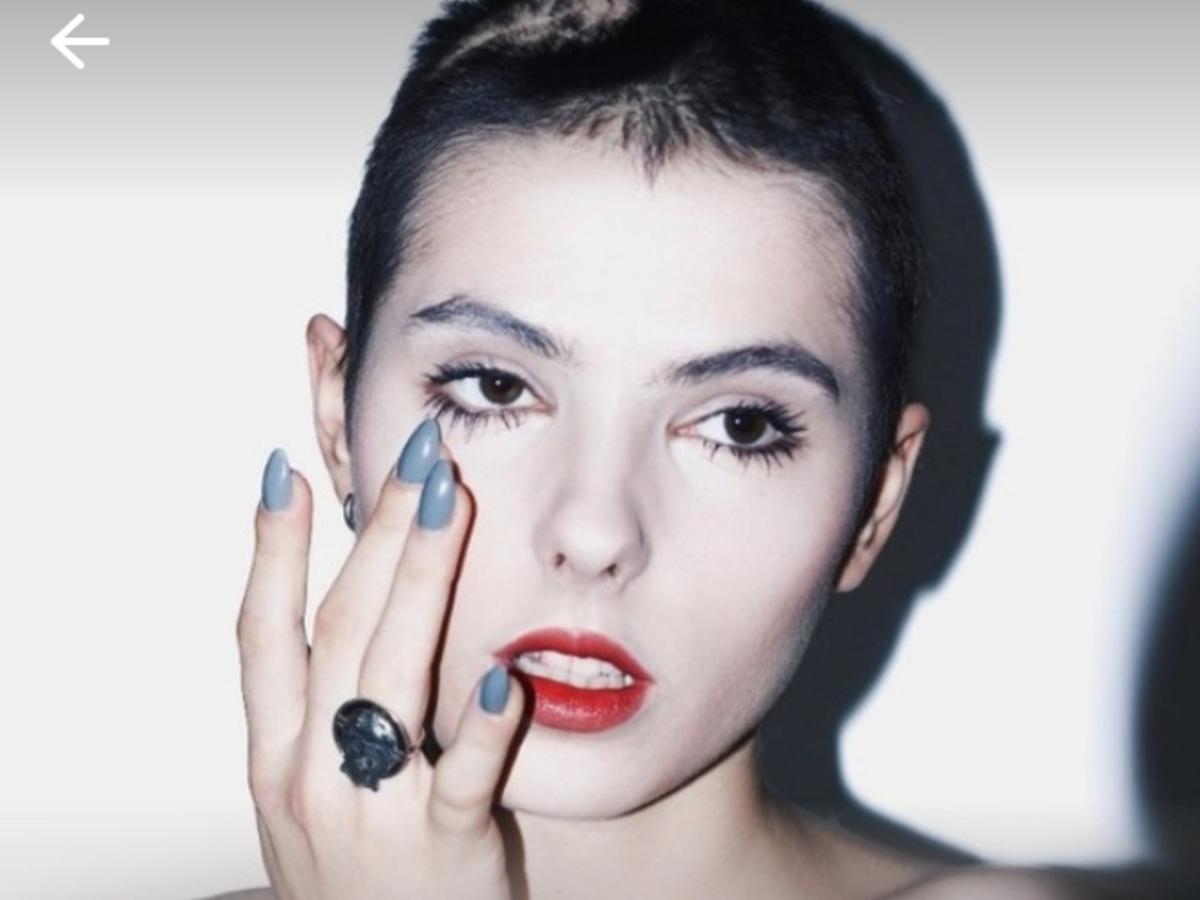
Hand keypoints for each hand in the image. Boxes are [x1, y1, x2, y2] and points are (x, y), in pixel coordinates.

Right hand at [237, 427, 524, 898]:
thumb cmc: (353, 882)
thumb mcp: (310, 797)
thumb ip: (324, 715)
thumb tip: (352, 612)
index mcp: (275, 758)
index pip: (263, 634)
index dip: (269, 551)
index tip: (284, 472)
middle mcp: (311, 775)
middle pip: (340, 629)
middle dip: (375, 531)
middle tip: (414, 452)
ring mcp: (373, 812)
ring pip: (391, 675)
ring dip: (421, 577)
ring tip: (449, 498)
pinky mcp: (443, 850)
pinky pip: (464, 781)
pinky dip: (483, 730)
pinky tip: (508, 677)